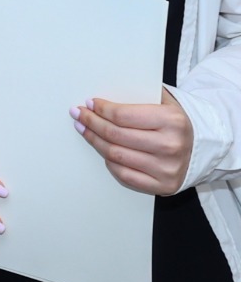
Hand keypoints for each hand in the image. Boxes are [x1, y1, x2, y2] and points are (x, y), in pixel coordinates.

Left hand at [74, 89, 192, 194]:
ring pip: (116, 155)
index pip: (122, 116)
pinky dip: (109, 162)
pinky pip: (124, 175)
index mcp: (172, 121)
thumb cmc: (176, 123)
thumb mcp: (165, 102)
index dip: (100, 110)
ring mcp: (167, 169)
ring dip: (94, 141)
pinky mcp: (163, 186)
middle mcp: (170, 146)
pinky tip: (102, 150)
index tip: (89, 104)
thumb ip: (139, 95)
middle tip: (79, 115)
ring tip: (84, 130)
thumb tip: (102, 96)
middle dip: (92, 123)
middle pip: (115, 135)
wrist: (202, 149)